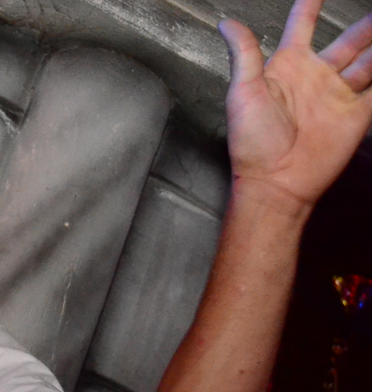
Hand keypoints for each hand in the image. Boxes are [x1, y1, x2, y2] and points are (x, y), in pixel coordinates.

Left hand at [219, 0, 371, 204]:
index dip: (310, 7)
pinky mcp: (357, 114)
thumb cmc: (252, 142)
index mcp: (287, 68)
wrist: (276, 181)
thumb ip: (244, 55)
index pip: (301, 27)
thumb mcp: (242, 93)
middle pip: (348, 41)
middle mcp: (315, 78)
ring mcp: (338, 95)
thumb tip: (227, 23)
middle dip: (365, 26)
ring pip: (369, 61)